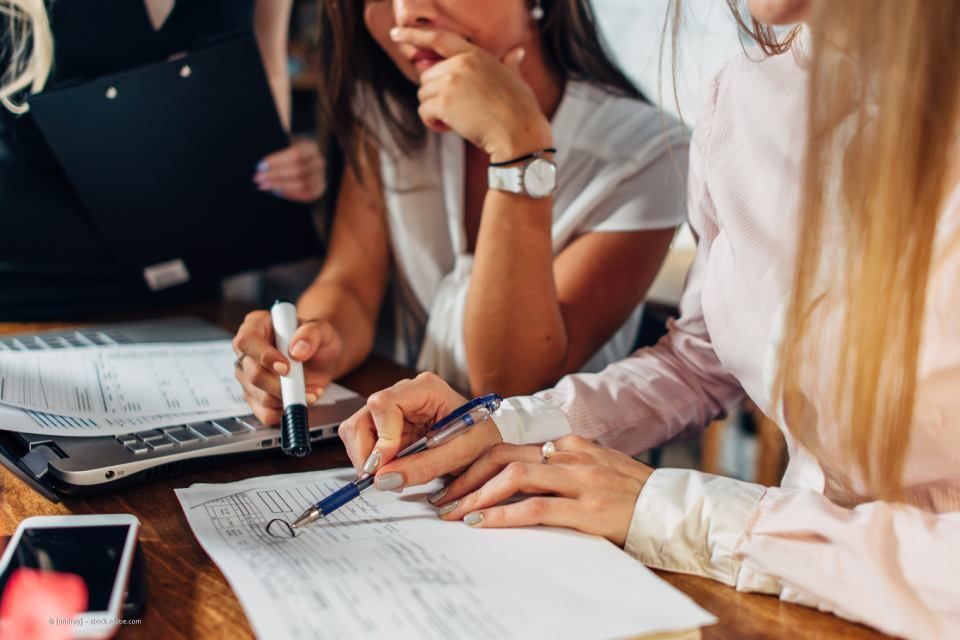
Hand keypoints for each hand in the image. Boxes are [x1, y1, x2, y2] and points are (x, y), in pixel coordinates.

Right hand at [232, 310, 341, 423]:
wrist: (322, 358)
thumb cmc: (316, 340)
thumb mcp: (321, 329)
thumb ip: (311, 334)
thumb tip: (297, 350)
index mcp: (256, 326)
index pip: (247, 341)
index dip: (264, 356)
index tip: (286, 367)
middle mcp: (246, 352)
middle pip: (251, 374)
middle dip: (279, 385)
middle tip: (302, 386)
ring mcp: (248, 376)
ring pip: (258, 396)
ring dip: (287, 399)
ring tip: (310, 392)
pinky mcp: (255, 397)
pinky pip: (264, 413)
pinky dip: (284, 412)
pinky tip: (299, 401)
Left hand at [254, 138, 326, 202]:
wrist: (303, 159)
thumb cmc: (288, 151)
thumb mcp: (283, 144)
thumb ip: (275, 151)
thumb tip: (261, 165)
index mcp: (311, 148)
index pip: (295, 155)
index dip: (277, 162)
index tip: (260, 166)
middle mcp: (319, 162)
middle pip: (298, 172)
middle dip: (275, 176)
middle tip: (258, 178)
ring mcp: (321, 177)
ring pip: (301, 185)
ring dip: (280, 186)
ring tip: (264, 186)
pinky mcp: (319, 189)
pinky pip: (305, 195)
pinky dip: (289, 194)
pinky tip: (276, 192)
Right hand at [337, 372, 501, 488]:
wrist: (486, 443)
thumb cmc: (480, 440)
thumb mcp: (460, 455)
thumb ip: (423, 467)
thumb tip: (384, 479)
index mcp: (426, 389)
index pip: (384, 403)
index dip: (381, 436)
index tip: (386, 465)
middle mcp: (404, 393)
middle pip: (364, 417)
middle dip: (367, 453)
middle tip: (381, 479)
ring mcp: (393, 408)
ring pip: (357, 429)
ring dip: (366, 459)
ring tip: (390, 476)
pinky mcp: (387, 426)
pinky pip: (363, 441)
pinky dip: (371, 461)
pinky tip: (390, 470)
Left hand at [390, 27, 552, 162]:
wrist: (518, 133)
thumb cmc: (521, 110)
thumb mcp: (515, 78)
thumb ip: (509, 64)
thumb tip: (517, 52)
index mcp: (475, 55)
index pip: (439, 38)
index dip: (414, 34)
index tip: (396, 33)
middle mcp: (460, 64)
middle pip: (427, 77)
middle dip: (436, 95)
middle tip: (458, 111)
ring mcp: (451, 82)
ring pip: (423, 95)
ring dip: (435, 111)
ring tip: (457, 121)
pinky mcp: (443, 102)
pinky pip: (424, 111)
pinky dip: (433, 123)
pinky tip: (450, 128)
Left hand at [434, 435, 653, 546]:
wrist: (677, 509)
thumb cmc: (633, 495)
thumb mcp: (595, 469)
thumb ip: (561, 469)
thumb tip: (517, 481)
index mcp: (568, 444)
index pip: (508, 445)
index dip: (472, 460)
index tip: (451, 478)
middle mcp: (570, 455)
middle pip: (501, 454)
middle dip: (464, 475)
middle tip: (441, 497)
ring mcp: (580, 480)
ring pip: (513, 477)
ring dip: (475, 496)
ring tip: (453, 514)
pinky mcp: (588, 508)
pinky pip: (535, 509)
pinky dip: (502, 516)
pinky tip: (483, 525)